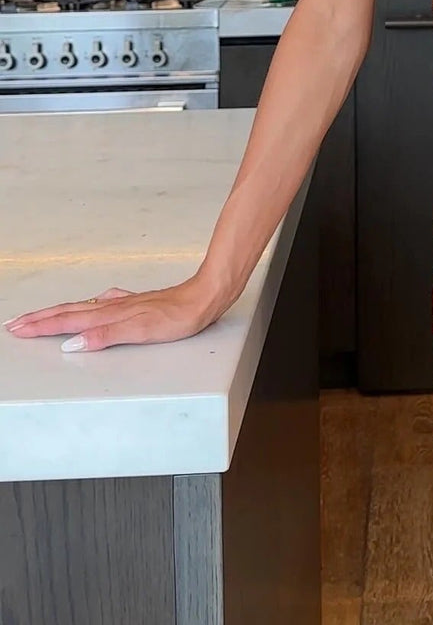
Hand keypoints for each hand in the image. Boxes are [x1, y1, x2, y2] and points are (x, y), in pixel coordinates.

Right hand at [4, 276, 227, 351]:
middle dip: (40, 318)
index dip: (40, 326)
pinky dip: (89, 307)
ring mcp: (125, 303)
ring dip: (58, 312)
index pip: (67, 320)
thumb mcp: (141, 331)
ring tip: (42, 316)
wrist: (206, 297)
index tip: (16, 329)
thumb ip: (105, 336)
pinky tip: (94, 304)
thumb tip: (72, 344)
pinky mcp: (138, 304)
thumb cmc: (179, 315)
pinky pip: (103, 305)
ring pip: (83, 307)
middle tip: (15, 323)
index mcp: (110, 313)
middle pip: (69, 311)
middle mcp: (114, 306)